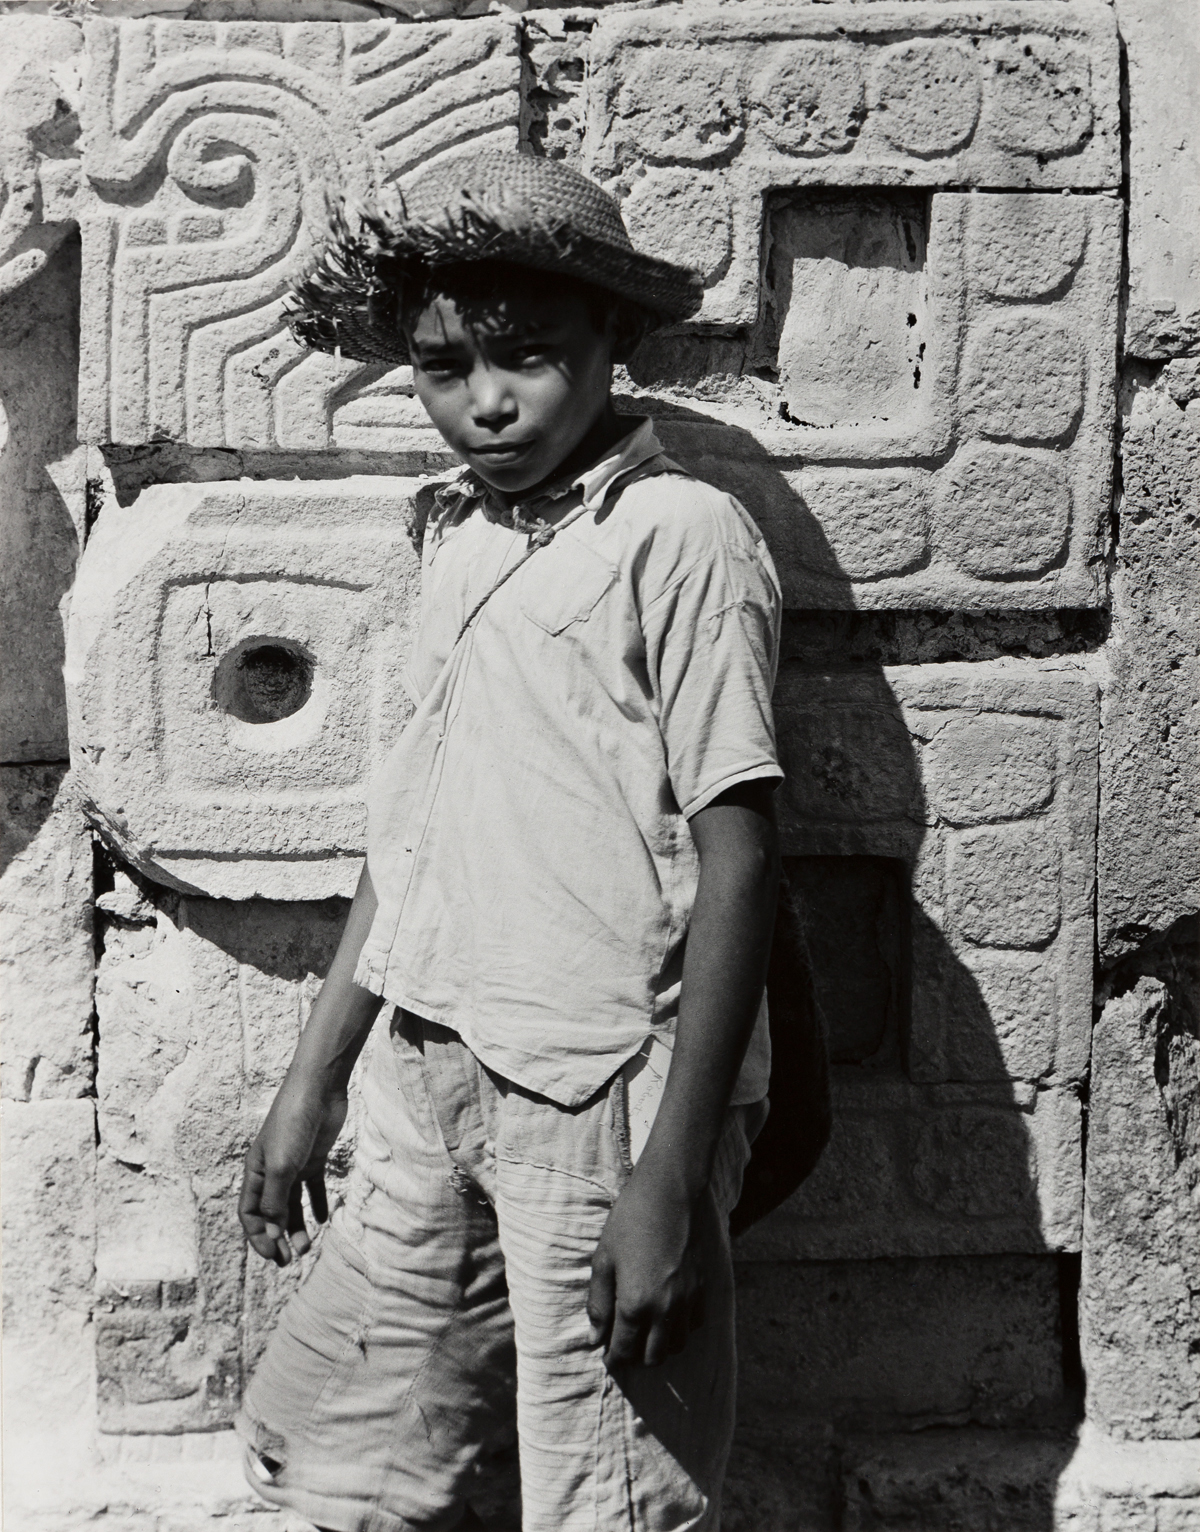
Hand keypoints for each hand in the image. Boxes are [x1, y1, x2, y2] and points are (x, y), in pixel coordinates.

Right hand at [238, 1078, 347, 1265]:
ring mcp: (293, 1164)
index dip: (258, 1237)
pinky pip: (313, 1187)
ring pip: (292, 1204)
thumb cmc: (293, 1124)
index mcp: (255, 1172)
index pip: (249, 1213)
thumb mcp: (282, 1167)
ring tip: (308, 1247)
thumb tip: (273, 1234)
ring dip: (297, 1226)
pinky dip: (317, 1204)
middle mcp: (271, 1171)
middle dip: (278, 1238)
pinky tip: (324, 1219)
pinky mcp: (314, 1157)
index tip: (274, 1256)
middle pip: (270, 1213)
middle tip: (291, 1261)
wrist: (318, 1090)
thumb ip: (276, 1201)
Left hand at [586, 1169, 705, 1367]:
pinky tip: (669, 1313)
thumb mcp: (604, 1260)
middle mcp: (665, 1310)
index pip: (624, 1351)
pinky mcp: (704, 1287)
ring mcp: (688, 1300)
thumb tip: (594, 1338)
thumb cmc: (630, 1220)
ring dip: (660, 1346)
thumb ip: (599, 1304)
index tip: (607, 1357)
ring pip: (677, 1345)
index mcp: (635, 1304)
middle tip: (625, 1344)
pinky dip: (681, 1327)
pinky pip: (695, 1324)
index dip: (613, 1359)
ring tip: (646, 1331)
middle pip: (654, 1357)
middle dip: (636, 1357)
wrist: (671, 1191)